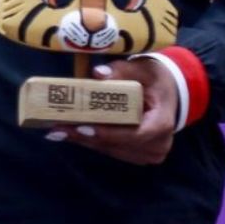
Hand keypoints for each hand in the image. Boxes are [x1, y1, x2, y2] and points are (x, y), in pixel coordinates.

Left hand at [53, 58, 177, 165]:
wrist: (168, 93)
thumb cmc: (155, 79)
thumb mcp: (142, 69)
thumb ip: (122, 70)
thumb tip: (97, 73)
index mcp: (162, 123)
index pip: (135, 134)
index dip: (109, 133)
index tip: (82, 127)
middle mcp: (158, 144)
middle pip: (118, 144)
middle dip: (86, 136)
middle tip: (57, 128)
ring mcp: (148, 153)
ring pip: (111, 150)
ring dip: (84, 140)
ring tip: (57, 130)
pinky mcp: (137, 155)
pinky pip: (111, 150)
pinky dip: (91, 141)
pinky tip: (70, 132)